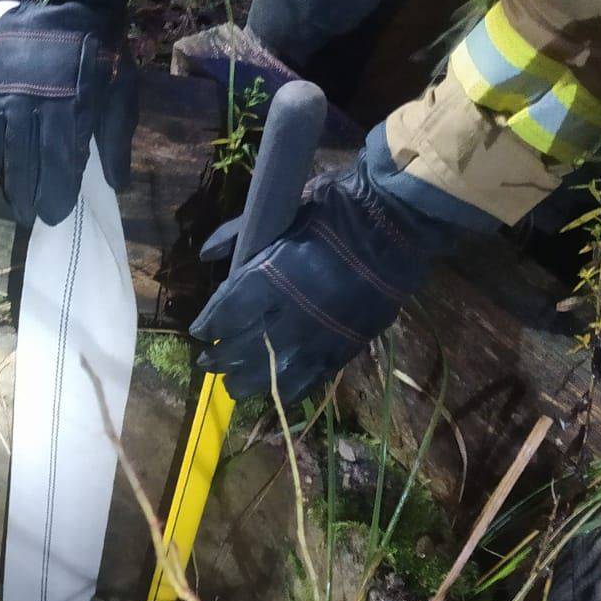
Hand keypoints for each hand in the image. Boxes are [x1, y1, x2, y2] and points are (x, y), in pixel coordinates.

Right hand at [0, 0, 137, 227]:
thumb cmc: (100, 51)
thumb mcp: (122, 92)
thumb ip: (117, 140)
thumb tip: (117, 185)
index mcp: (67, 104)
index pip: (58, 164)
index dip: (56, 195)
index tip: (54, 217)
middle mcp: (27, 100)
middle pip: (25, 164)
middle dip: (29, 196)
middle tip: (30, 217)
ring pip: (1, 149)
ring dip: (10, 176)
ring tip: (17, 196)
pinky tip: (6, 159)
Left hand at [189, 138, 466, 402]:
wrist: (401, 223)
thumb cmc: (339, 208)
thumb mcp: (286, 209)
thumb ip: (240, 233)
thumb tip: (205, 254)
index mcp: (272, 276)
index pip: (227, 312)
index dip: (210, 325)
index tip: (199, 332)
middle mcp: (291, 313)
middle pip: (243, 348)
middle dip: (221, 358)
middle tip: (208, 362)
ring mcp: (319, 335)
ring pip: (273, 373)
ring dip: (248, 382)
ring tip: (233, 386)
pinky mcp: (344, 347)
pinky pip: (310, 380)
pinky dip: (288, 389)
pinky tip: (273, 392)